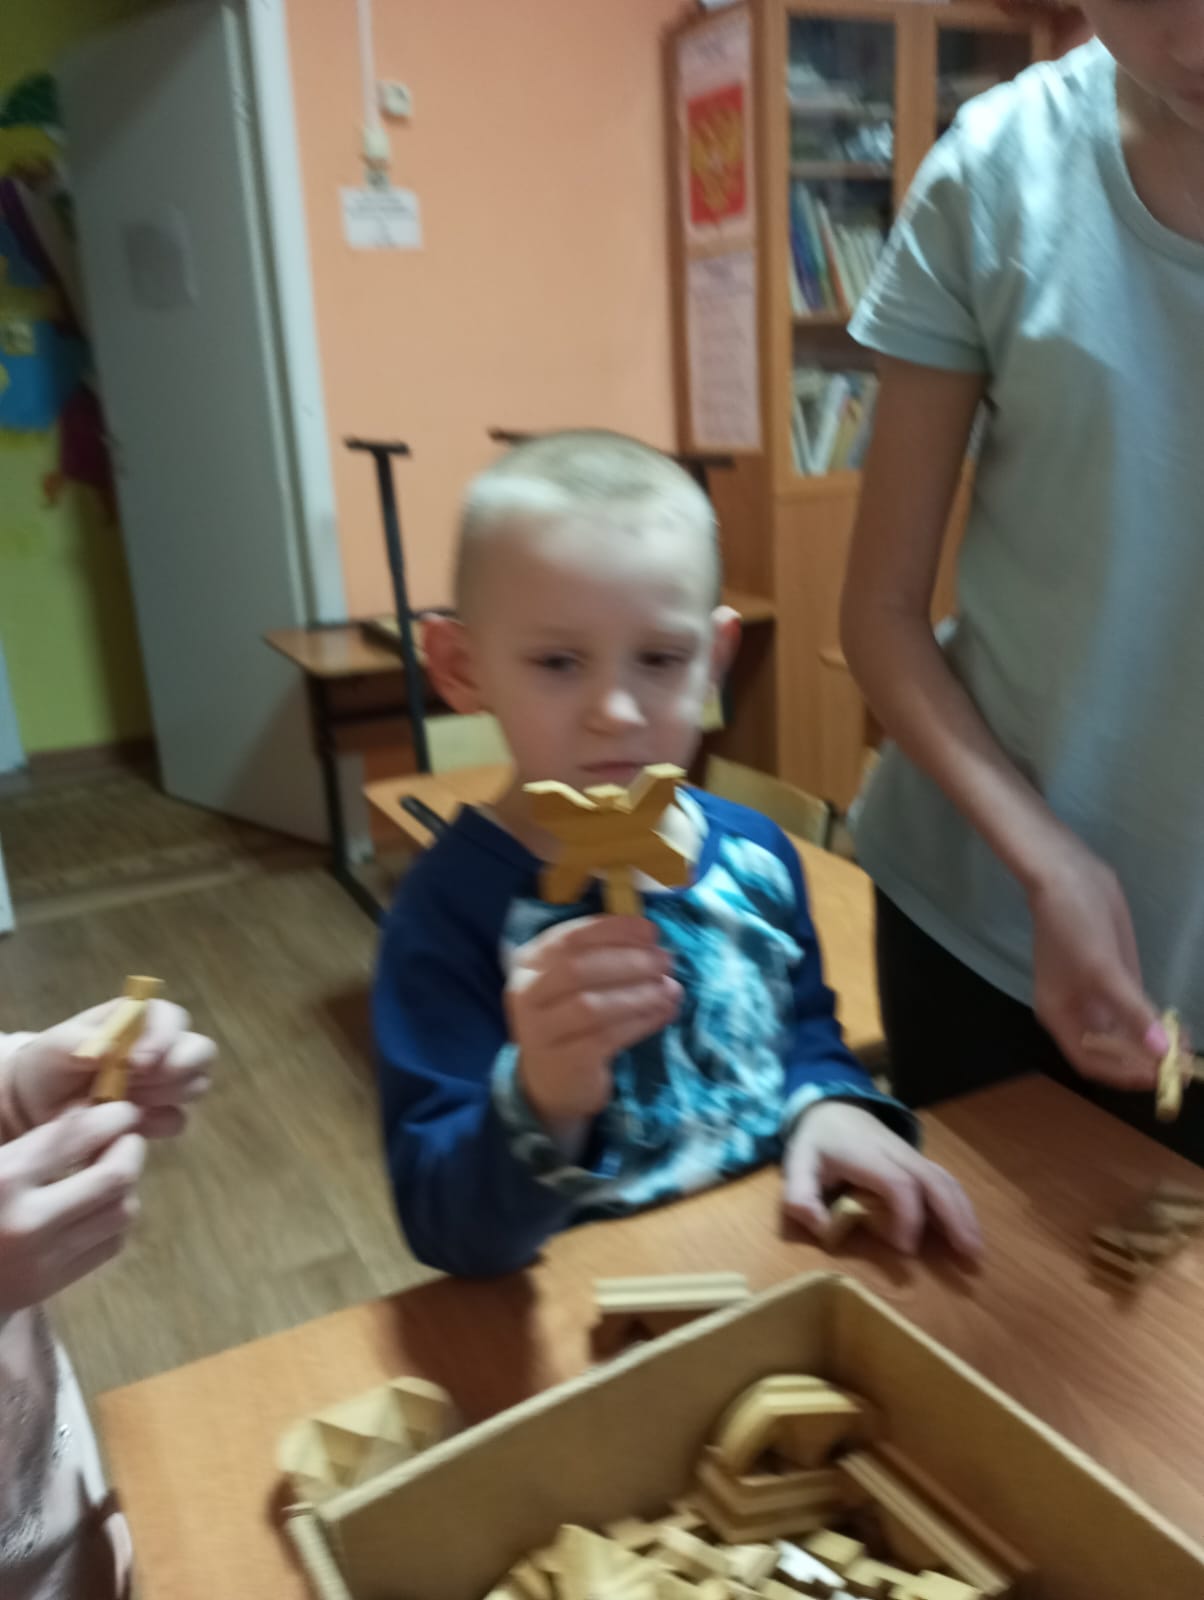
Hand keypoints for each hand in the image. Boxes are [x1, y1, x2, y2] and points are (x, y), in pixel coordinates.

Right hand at [0, 1102, 145, 1313]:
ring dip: (125, 1186)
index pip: (79, 1136)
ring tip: (110, 1172)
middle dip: (130, 1148)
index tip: (123, 1110)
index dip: (112, 1117)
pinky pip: (110, 1244)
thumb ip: (39, 1141)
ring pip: (122, 1211)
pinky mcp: (50, 1284)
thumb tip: (91, 1110)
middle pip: (116, 1176)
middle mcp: (28, 1221)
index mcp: (4, 1179)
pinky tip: (97, 1206)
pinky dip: (113, 1218)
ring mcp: (42, 1259)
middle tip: (126, 1138)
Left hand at [9, 1000, 214, 1137]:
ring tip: (122, 1104)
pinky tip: (124, 1124)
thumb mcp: (53, 1047)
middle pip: (200, 1051)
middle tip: (140, 1084)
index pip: (171, 1017)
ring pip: (196, 1085)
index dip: (164, 1037)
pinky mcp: (159, 1114)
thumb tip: (108, 1048)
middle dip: (179, 1069)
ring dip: (164, 1096)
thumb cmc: (48, 1063)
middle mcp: (161, 1047)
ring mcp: (164, 1082)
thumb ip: (79, 1041)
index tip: (137, 1063)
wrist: (35, 1105)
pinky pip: (176, 1120)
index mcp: (138, 1020)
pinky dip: (154, 1124)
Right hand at [506, 916, 680, 1126]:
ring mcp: (540, 1032)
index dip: (613, 931)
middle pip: (577, 969)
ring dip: (638, 994)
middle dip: (628, 961)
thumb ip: (606, 955)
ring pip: (590, 1006)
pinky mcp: (563, 1062)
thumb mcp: (578, 982)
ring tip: (670, 990)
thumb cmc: (572, 1019)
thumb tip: (652, 940)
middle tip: (665, 962)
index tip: (651, 931)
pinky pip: (606, 1038)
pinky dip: (640, 1022)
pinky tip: (663, 1013)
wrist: (552, 1082)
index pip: (570, 938)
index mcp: (529, 963)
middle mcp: (526, 995)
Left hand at [782, 1100, 981, 1259]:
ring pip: (945, 1179)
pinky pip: (944, 1179)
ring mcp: (910, 1155)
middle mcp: (896, 1153)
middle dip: (953, 1216)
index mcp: (866, 1155)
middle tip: (967, 1253)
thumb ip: (800, 1196)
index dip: (908, 1216)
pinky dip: (959, 1203)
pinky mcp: (916, 1160)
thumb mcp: (796, 1164)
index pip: (899, 1183)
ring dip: (963, 1212)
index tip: (905, 1249)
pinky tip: (966, 1228)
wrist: (832, 1105)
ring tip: (975, 1248)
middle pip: (934, 1180)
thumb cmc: (816, 1141)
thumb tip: (820, 1227)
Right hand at [1027, 838, 1164, 1087]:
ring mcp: (1098, 994)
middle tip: (1180, 1065)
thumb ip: (1132, 1012)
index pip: (1091, 1060)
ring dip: (1153, 1043)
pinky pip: (1136, 1010)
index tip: (1158, 1077)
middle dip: (1143, 1060)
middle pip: (1110, 1050)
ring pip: (1127, 1032)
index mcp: (1060, 1016)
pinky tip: (1175, 1026)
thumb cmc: (1073, 926)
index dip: (1122, 1073)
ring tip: (1185, 1048)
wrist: (1070, 875)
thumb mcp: (1102, 971)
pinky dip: (1154, 1022)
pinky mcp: (1116, 977)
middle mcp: (1078, 1011)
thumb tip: (1162, 1052)